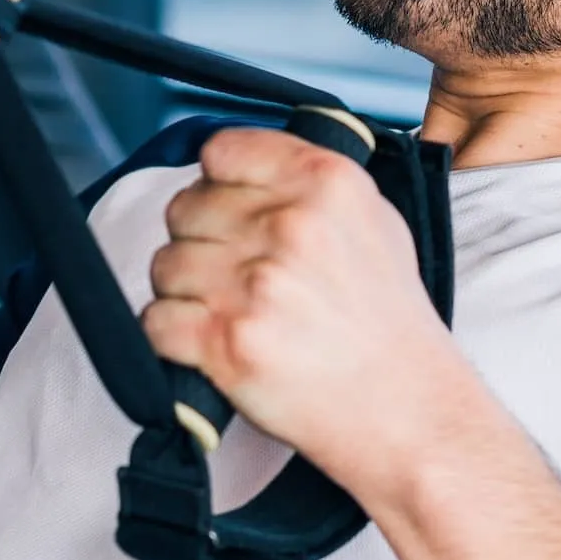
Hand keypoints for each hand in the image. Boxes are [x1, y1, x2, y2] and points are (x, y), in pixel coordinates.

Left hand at [141, 126, 468, 484]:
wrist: (405, 408)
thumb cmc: (388, 321)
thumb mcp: (372, 219)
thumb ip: (306, 181)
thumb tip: (236, 166)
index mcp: (325, 182)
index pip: (221, 151)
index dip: (218, 185)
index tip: (231, 212)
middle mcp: (289, 224)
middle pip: (184, 209)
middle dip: (201, 242)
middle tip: (238, 277)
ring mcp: (256, 283)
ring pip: (164, 265)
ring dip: (186, 292)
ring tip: (232, 314)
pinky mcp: (228, 342)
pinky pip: (155, 321)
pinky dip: (173, 338)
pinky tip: (212, 346)